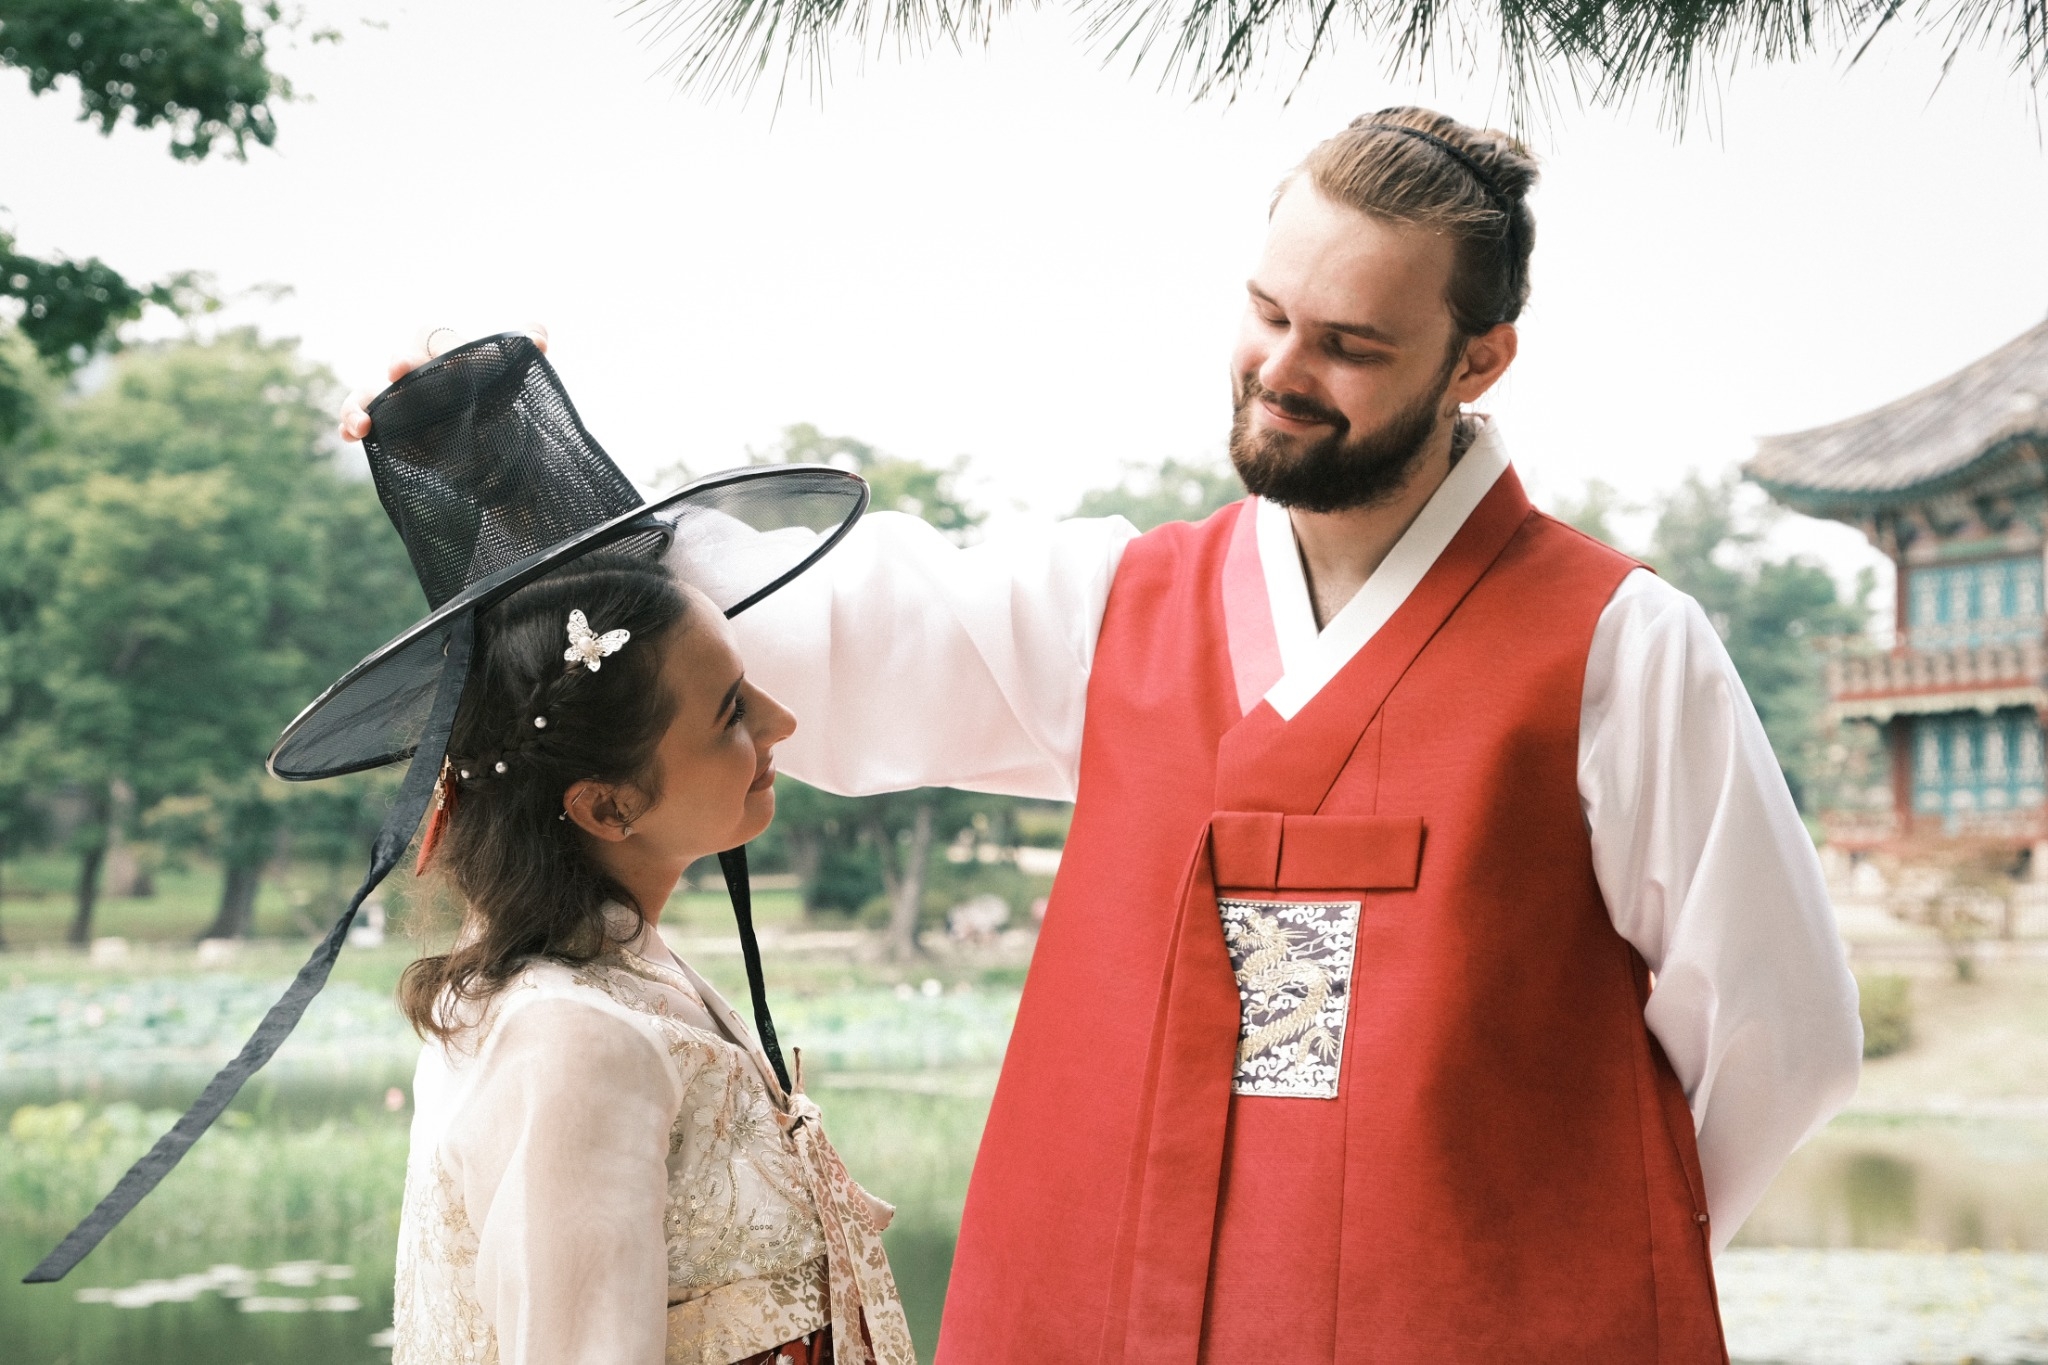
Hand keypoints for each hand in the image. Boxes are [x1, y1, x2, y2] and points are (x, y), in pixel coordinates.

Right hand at [336, 324, 548, 442]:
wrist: (487, 442)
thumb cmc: (494, 399)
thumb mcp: (511, 377)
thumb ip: (521, 354)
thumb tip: (538, 335)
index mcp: (445, 352)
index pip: (436, 339)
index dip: (440, 347)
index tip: (450, 362)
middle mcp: (417, 369)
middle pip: (402, 359)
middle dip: (400, 363)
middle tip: (399, 371)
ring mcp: (398, 396)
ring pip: (371, 389)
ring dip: (361, 401)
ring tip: (362, 422)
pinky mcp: (387, 421)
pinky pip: (362, 416)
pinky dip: (352, 422)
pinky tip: (351, 435)